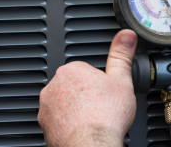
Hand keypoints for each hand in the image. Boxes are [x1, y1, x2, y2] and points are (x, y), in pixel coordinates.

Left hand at [39, 30, 137, 146]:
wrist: (92, 144)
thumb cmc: (105, 116)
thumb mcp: (122, 80)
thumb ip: (122, 55)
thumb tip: (126, 35)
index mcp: (72, 70)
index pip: (84, 70)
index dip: (98, 82)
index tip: (105, 92)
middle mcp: (54, 86)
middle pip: (72, 86)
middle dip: (84, 94)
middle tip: (100, 105)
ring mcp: (47, 106)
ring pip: (63, 103)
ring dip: (74, 108)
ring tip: (91, 118)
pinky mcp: (44, 124)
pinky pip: (56, 120)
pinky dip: (66, 123)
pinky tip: (81, 128)